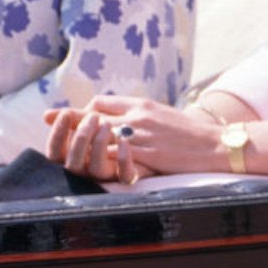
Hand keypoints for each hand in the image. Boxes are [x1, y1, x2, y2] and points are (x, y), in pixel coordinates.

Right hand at [43, 105, 143, 183]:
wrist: (151, 140)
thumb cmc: (112, 130)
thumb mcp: (92, 123)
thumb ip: (73, 120)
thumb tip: (45, 115)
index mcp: (72, 158)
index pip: (54, 153)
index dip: (57, 134)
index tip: (65, 114)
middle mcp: (87, 170)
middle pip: (74, 163)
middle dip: (81, 138)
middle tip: (93, 118)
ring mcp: (108, 175)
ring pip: (97, 169)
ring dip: (100, 146)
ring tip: (108, 124)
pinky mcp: (129, 177)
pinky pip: (125, 176)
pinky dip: (124, 159)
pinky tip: (125, 140)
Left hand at [44, 96, 232, 180]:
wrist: (217, 144)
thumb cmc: (190, 132)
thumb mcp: (161, 113)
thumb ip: (138, 114)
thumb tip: (118, 117)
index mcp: (140, 104)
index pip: (100, 102)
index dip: (83, 110)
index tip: (73, 118)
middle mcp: (136, 117)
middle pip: (92, 116)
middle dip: (69, 120)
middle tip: (50, 122)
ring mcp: (141, 137)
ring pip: (98, 136)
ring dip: (79, 142)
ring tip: (62, 146)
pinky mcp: (147, 155)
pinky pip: (116, 157)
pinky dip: (99, 160)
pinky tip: (87, 165)